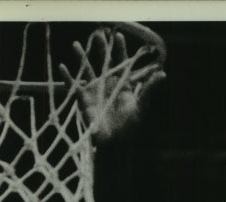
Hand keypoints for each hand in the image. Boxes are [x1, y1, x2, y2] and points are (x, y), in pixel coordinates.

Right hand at [60, 29, 165, 145]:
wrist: (116, 145)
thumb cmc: (131, 129)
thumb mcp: (141, 107)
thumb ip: (150, 90)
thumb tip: (163, 74)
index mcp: (123, 85)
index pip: (122, 63)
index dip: (120, 50)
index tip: (119, 35)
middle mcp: (108, 85)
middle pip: (104, 62)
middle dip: (101, 48)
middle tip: (98, 33)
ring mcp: (95, 91)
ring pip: (87, 70)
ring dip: (81, 58)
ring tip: (76, 44)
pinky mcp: (83, 100)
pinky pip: (73, 86)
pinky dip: (67, 78)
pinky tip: (63, 67)